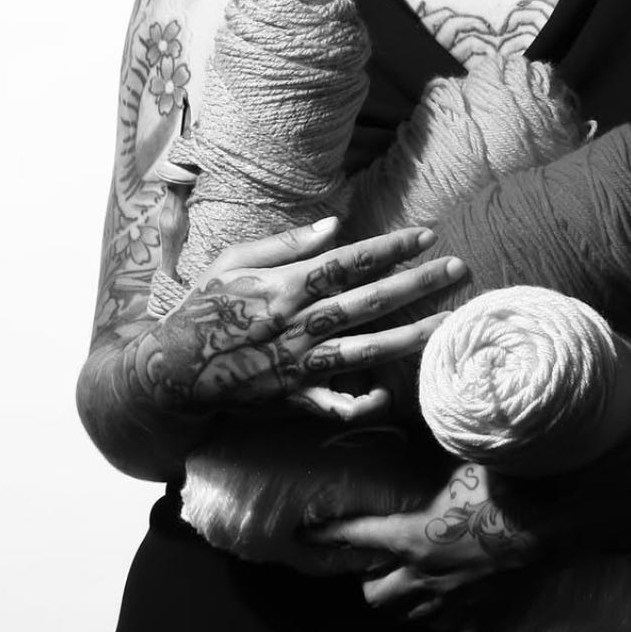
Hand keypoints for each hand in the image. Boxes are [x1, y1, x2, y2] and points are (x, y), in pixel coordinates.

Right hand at [138, 217, 466, 421]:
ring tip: (449, 323)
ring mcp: (300, 366)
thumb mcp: (234, 261)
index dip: (390, 248)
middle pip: (369, 302)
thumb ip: (285, 244)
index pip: (349, 262)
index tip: (426, 235)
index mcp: (285, 287)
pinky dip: (364, 403)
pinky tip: (391, 395)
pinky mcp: (295, 399)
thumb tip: (335, 225)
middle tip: (459, 269)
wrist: (172, 370)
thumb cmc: (204, 307)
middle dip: (418, 284)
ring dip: (411, 336)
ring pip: (367, 351)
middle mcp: (299, 326)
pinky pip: (336, 406)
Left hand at [305, 462, 539, 623]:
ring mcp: (445, 605)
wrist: (544, 526)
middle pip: (372, 594)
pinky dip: (441, 617)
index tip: (307, 535)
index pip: (355, 536)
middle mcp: (420, 577)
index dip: (328, 535)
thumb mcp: (457, 462)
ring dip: (403, 597)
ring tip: (412, 578)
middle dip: (368, 579)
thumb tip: (419, 427)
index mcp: (410, 537)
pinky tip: (451, 598)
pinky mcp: (470, 623)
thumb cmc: (499, 489)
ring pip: (405, 613)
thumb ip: (429, 455)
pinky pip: (443, 629)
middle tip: (378, 560)